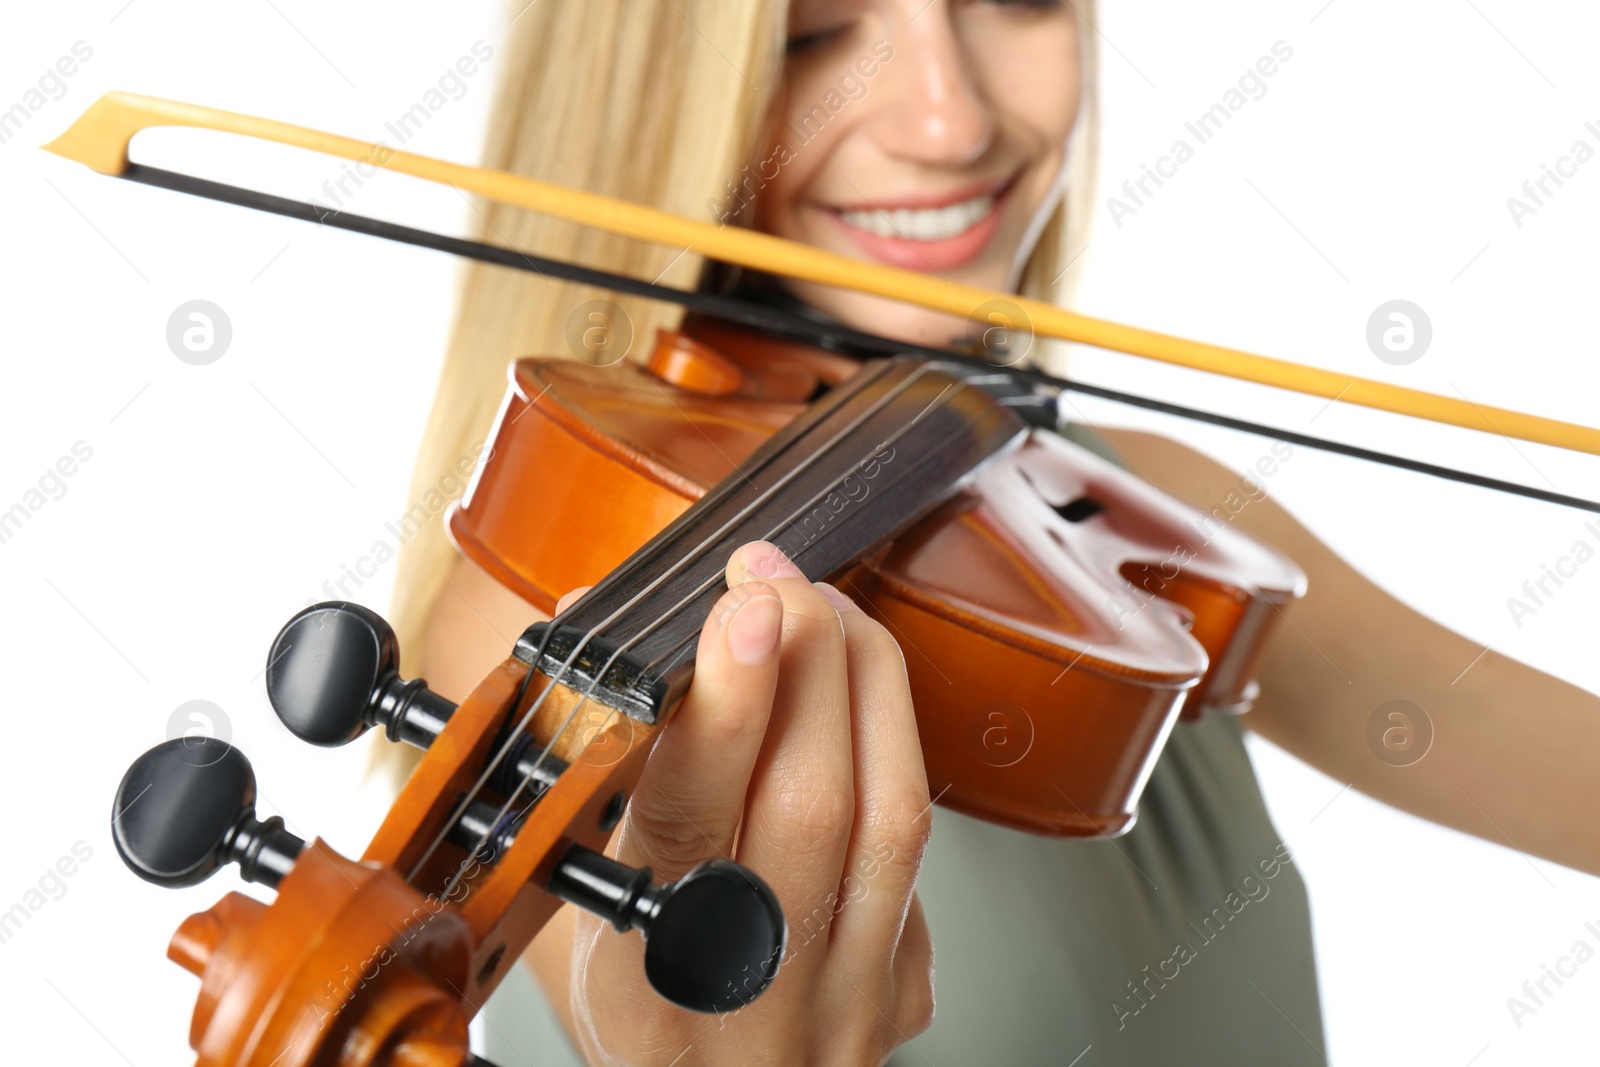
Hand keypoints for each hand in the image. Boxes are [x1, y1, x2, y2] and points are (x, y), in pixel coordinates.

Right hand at [562, 541, 934, 1064]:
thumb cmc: (645, 1012)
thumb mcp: (586, 907)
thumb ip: (600, 769)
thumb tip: (590, 614)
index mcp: (648, 969)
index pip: (690, 820)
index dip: (725, 705)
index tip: (738, 611)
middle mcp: (755, 986)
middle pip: (812, 801)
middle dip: (808, 657)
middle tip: (776, 577)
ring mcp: (845, 996)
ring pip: (891, 818)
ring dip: (866, 686)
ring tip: (827, 613)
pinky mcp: (905, 988)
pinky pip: (921, 858)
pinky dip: (895, 755)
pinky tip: (865, 701)